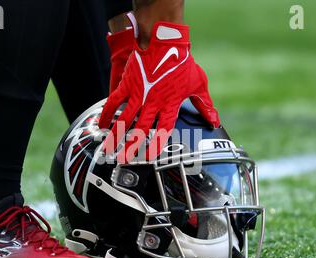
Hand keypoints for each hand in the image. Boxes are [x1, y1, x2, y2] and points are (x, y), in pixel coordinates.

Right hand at [99, 22, 219, 162]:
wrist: (164, 41)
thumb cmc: (182, 61)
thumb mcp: (198, 84)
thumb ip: (205, 105)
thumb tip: (214, 120)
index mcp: (169, 105)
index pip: (162, 132)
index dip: (155, 146)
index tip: (148, 157)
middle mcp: (152, 103)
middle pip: (140, 130)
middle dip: (130, 146)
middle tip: (123, 158)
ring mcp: (138, 94)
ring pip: (124, 120)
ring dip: (115, 135)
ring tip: (108, 147)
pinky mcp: (127, 85)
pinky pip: (113, 102)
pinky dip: (106, 114)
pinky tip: (101, 124)